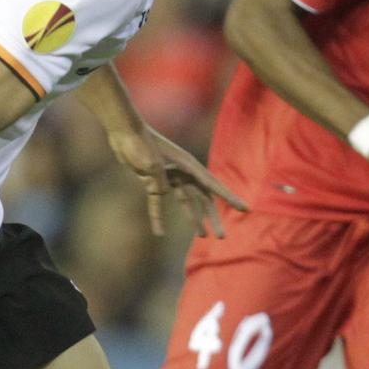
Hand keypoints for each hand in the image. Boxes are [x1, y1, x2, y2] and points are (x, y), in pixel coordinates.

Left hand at [108, 124, 247, 236]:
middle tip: (221, 237)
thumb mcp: (152, 162)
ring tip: (203, 236)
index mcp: (189, 165)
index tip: (244, 209)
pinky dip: (157, 217)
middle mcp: (183, 172)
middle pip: (203, 198)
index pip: (213, 185)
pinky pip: (157, 203)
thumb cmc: (139, 143)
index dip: (229, 198)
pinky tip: (159, 233)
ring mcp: (169, 177)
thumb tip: (163, 192)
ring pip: (186, 202)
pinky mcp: (153, 182)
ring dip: (193, 219)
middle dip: (212, 218)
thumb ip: (159, 180)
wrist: (123, 131)